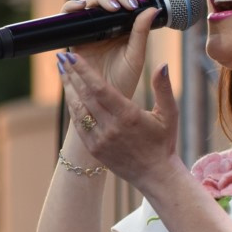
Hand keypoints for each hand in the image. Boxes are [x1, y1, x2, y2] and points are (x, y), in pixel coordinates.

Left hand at [58, 51, 184, 194]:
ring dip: (68, 89)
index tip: (73, 56)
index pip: (100, 88)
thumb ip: (163, 88)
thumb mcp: (169, 114)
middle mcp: (111, 127)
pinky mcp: (94, 149)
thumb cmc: (164, 142)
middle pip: (84, 96)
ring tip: (62, 72)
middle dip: (72, 75)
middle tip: (62, 56)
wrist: (155, 174)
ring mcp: (100, 139)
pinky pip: (78, 125)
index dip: (84, 71)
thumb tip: (162, 65)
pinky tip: (70, 95)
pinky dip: (73, 108)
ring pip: (78, 110)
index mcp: (128, 116)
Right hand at [59, 0, 161, 99]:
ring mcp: (92, 27)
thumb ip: (141, 33)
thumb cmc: (122, 80)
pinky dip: (73, 6)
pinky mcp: (76, 34)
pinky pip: (70, 14)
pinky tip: (82, 6)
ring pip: (94, 1)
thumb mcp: (136, 56)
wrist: (103, 100)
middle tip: (130, 5)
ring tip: (113, 8)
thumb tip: (152, 9)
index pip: (135, 3)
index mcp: (128, 27)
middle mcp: (110, 23)